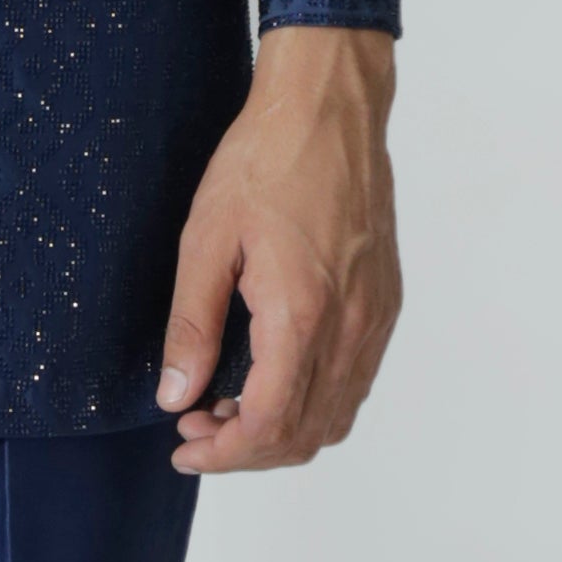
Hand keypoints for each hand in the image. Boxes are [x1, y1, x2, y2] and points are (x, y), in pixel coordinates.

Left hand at [154, 26, 401, 476]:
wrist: (329, 107)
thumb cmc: (266, 160)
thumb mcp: (206, 240)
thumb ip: (192, 325)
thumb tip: (177, 396)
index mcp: (302, 314)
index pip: (269, 424)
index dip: (223, 453)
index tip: (184, 448)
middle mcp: (350, 325)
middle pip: (306, 434)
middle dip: (247, 450)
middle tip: (195, 426)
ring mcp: (374, 316)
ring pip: (337, 415)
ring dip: (282, 430)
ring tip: (226, 406)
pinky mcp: (384, 302)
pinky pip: (354, 380)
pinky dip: (313, 402)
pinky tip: (271, 377)